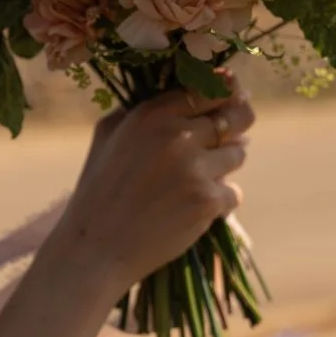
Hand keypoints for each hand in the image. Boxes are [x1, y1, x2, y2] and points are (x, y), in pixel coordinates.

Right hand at [54, 73, 254, 292]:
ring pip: (239, 153)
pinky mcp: (207, 201)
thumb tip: (189, 95)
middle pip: (236, 116)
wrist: (95, 247)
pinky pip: (233, 192)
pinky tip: (193, 207)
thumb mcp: (109, 134)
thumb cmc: (98, 189)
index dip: (226, 91)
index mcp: (152, 114)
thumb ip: (144, 108)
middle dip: (240, 121)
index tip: (232, 96)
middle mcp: (177, 135)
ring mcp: (195, 169)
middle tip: (237, 130)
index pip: (208, 89)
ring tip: (196, 178)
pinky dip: (220, 200)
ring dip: (225, 164)